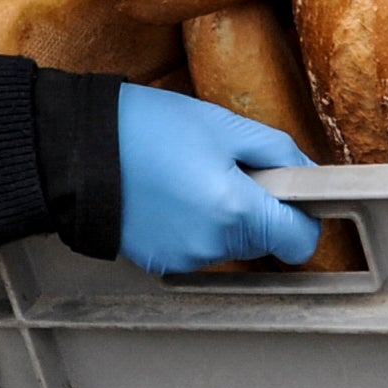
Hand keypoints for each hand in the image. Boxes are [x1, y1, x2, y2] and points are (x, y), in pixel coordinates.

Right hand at [114, 84, 325, 273]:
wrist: (78, 151)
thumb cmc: (149, 128)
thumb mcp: (224, 125)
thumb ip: (279, 152)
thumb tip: (309, 175)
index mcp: (236, 209)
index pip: (301, 241)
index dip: (302, 216)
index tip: (289, 194)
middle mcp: (214, 245)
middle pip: (264, 240)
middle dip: (257, 208)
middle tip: (225, 168)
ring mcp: (185, 258)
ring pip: (230, 244)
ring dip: (224, 218)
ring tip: (189, 177)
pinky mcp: (161, 263)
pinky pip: (198, 249)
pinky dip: (194, 227)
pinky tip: (169, 195)